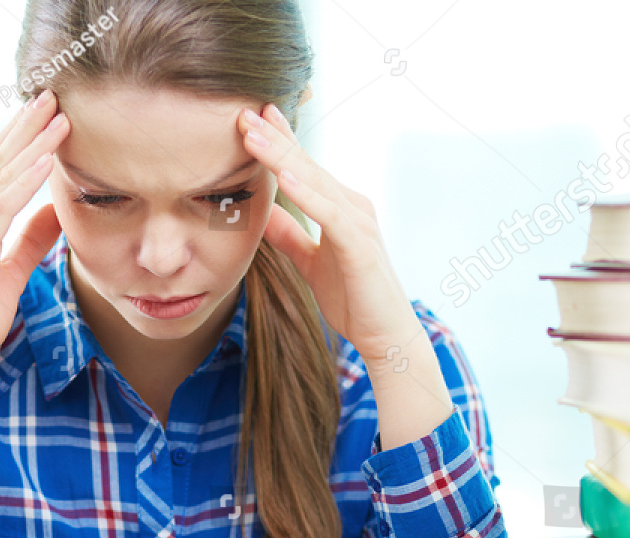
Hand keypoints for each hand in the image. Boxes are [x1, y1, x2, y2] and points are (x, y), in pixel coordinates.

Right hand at [0, 90, 69, 381]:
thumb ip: (29, 240)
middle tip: (53, 96)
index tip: (44, 113)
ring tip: (59, 118)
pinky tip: (47, 161)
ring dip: (32, 145)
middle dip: (24, 127)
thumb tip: (56, 212)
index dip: (17, 139)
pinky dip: (25, 180)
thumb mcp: (11, 273)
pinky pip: (0, 206)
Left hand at [238, 104, 424, 369]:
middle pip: (306, 165)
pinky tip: (283, 175)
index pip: (303, 168)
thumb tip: (261, 212)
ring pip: (315, 181)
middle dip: (275, 137)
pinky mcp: (359, 244)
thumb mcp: (309, 261)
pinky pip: (329, 212)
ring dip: (283, 155)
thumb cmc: (352, 299)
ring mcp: (358, 222)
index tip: (251, 118)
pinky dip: (306, 192)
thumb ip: (288, 235)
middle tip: (245, 111)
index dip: (278, 142)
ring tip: (255, 133)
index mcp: (339, 208)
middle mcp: (351, 206)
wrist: (385, 334)